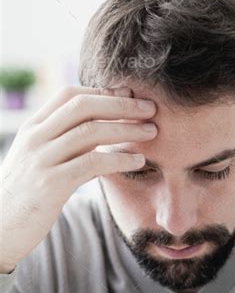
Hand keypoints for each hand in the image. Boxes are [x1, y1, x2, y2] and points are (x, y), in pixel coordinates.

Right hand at [0, 84, 156, 272]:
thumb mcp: (38, 164)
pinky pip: (92, 163)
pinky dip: (120, 158)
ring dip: (126, 129)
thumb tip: (96, 136)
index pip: (70, 96)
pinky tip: (138, 161)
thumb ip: (62, 146)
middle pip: (83, 106)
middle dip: (121, 104)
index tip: (130, 96)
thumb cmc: (23, 200)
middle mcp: (35, 138)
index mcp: (32, 129)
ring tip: (152, 132)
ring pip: (90, 131)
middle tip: (150, 108)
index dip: (103, 92)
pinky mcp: (51, 184)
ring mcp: (42, 160)